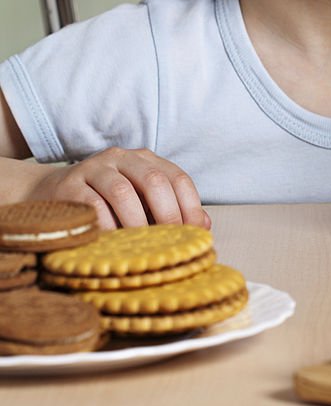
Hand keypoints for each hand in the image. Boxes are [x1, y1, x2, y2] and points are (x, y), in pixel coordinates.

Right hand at [27, 147, 210, 230]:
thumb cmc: (106, 202)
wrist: (51, 194)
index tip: (196, 235)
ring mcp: (94, 168)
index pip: (178, 178)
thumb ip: (170, 209)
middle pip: (153, 181)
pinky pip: (92, 206)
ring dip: (136, 223)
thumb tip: (204, 226)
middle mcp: (122, 158)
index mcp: (145, 160)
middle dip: (167, 215)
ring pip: (122, 192)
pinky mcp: (69, 184)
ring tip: (141, 247)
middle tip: (170, 243)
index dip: (191, 207)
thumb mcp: (140, 201)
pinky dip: (107, 227)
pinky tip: (112, 243)